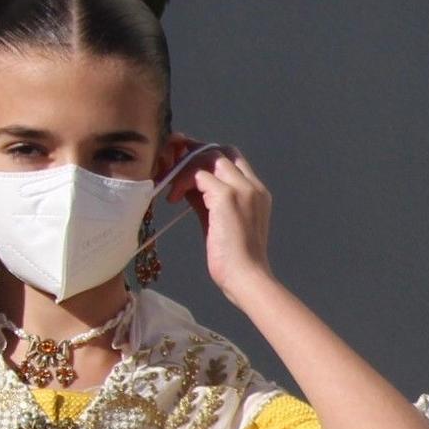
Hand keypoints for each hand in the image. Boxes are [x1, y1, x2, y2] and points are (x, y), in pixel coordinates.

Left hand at [182, 147, 273, 303]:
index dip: (206, 157)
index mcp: (257, 193)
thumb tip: (186, 183)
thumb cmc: (236, 260)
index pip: (232, 159)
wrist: (247, 278)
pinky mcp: (226, 196)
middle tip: (171, 164)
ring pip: (207, 156)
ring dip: (184, 167)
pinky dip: (181, 182)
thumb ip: (208, 199)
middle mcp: (253, 186)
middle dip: (193, 152)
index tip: (185, 168)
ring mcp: (242, 189)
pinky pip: (197, 174)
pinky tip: (174, 198)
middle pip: (220, 151)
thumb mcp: (220, 222)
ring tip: (170, 186)